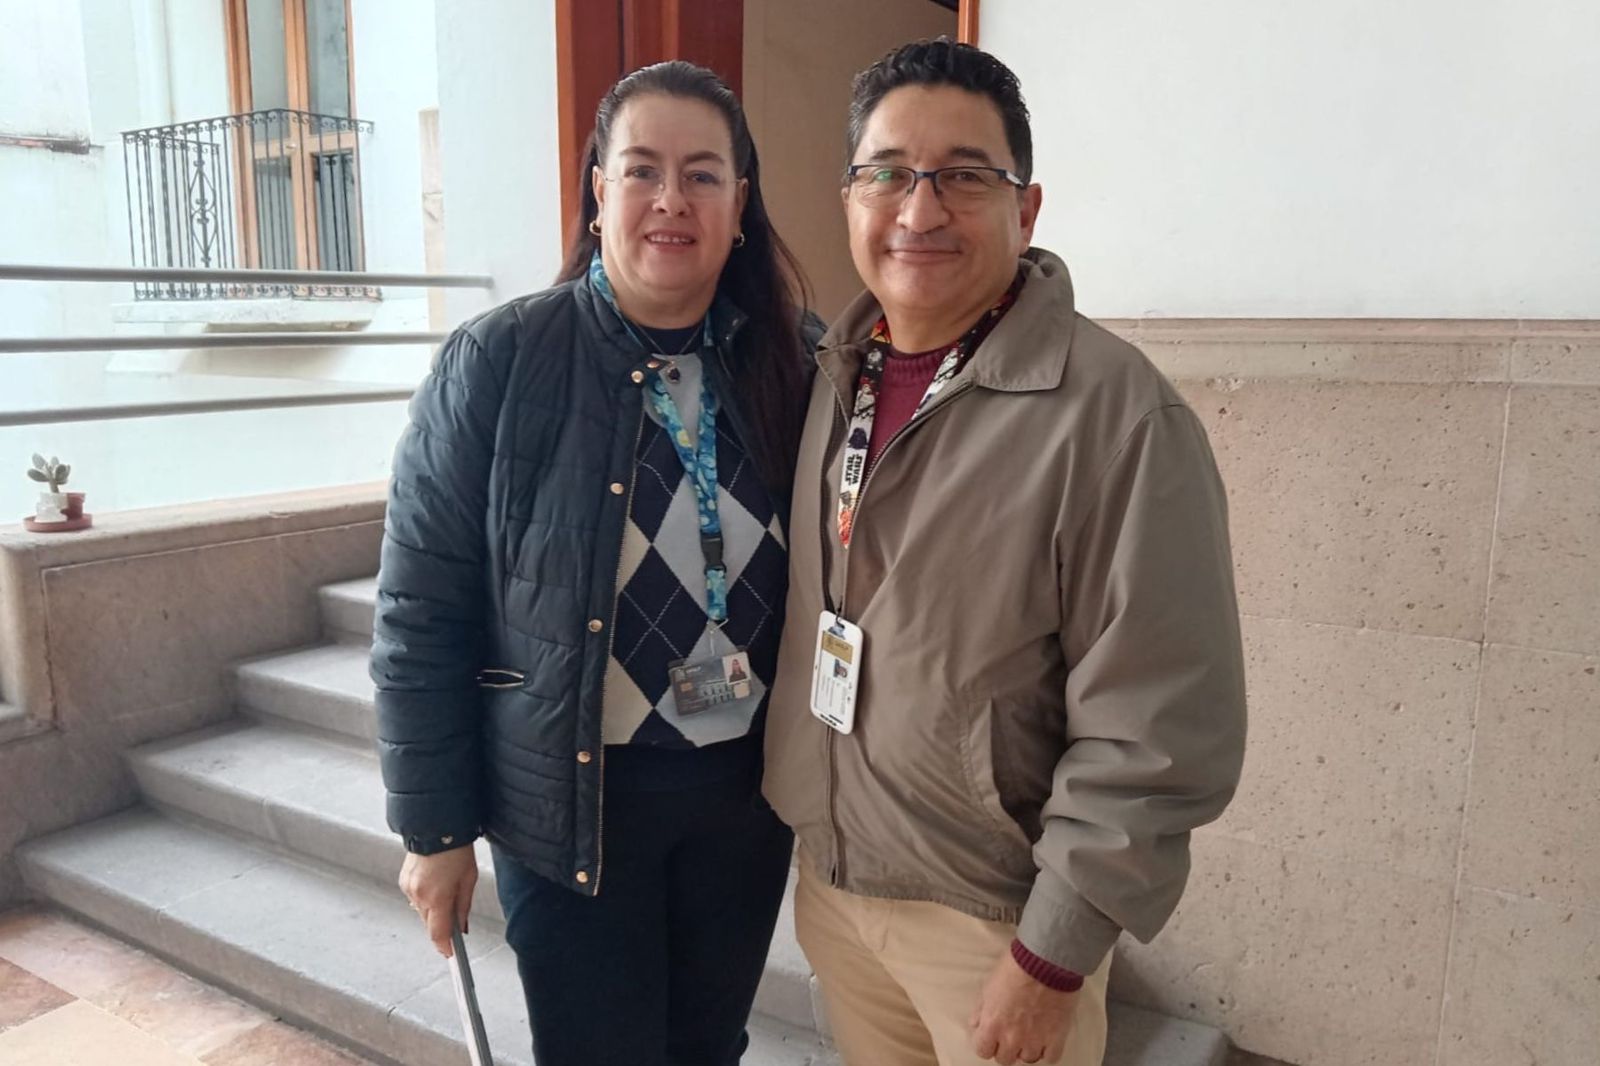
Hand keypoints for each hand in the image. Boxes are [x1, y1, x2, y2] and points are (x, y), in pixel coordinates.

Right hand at [398, 845, 478, 956]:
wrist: (436, 826)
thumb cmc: (457, 850)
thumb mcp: (468, 879)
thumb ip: (463, 906)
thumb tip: (462, 928)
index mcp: (437, 897)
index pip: (438, 934)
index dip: (445, 946)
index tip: (450, 953)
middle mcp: (419, 896)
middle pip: (429, 924)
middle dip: (442, 925)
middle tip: (455, 921)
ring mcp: (408, 889)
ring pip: (422, 912)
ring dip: (434, 910)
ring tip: (447, 892)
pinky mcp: (403, 881)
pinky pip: (415, 898)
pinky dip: (426, 897)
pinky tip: (436, 884)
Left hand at [969, 950, 1077, 1064]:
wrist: (1045, 961)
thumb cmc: (1014, 968)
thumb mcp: (988, 987)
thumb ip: (981, 1011)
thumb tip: (977, 1024)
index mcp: (992, 1025)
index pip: (983, 1051)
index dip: (987, 1043)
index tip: (992, 1035)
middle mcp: (1012, 1038)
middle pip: (1005, 1059)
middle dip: (1006, 1047)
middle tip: (1012, 1033)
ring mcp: (1035, 1040)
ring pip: (1028, 1059)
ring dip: (1027, 1049)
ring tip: (1031, 1033)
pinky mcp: (1057, 1037)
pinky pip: (1050, 1057)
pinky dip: (1047, 1050)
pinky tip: (1046, 1039)